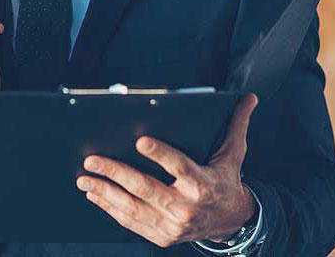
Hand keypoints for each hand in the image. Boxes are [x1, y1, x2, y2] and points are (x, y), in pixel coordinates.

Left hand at [76, 93, 258, 246]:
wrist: (231, 222)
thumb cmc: (224, 179)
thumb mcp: (232, 154)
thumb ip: (236, 125)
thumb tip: (249, 97)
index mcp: (203, 183)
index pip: (180, 166)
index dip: (160, 154)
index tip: (140, 140)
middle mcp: (187, 207)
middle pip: (147, 188)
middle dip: (116, 173)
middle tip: (92, 159)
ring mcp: (173, 225)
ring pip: (133, 208)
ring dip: (105, 192)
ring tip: (84, 178)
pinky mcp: (162, 236)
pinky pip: (132, 222)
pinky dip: (110, 208)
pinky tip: (95, 194)